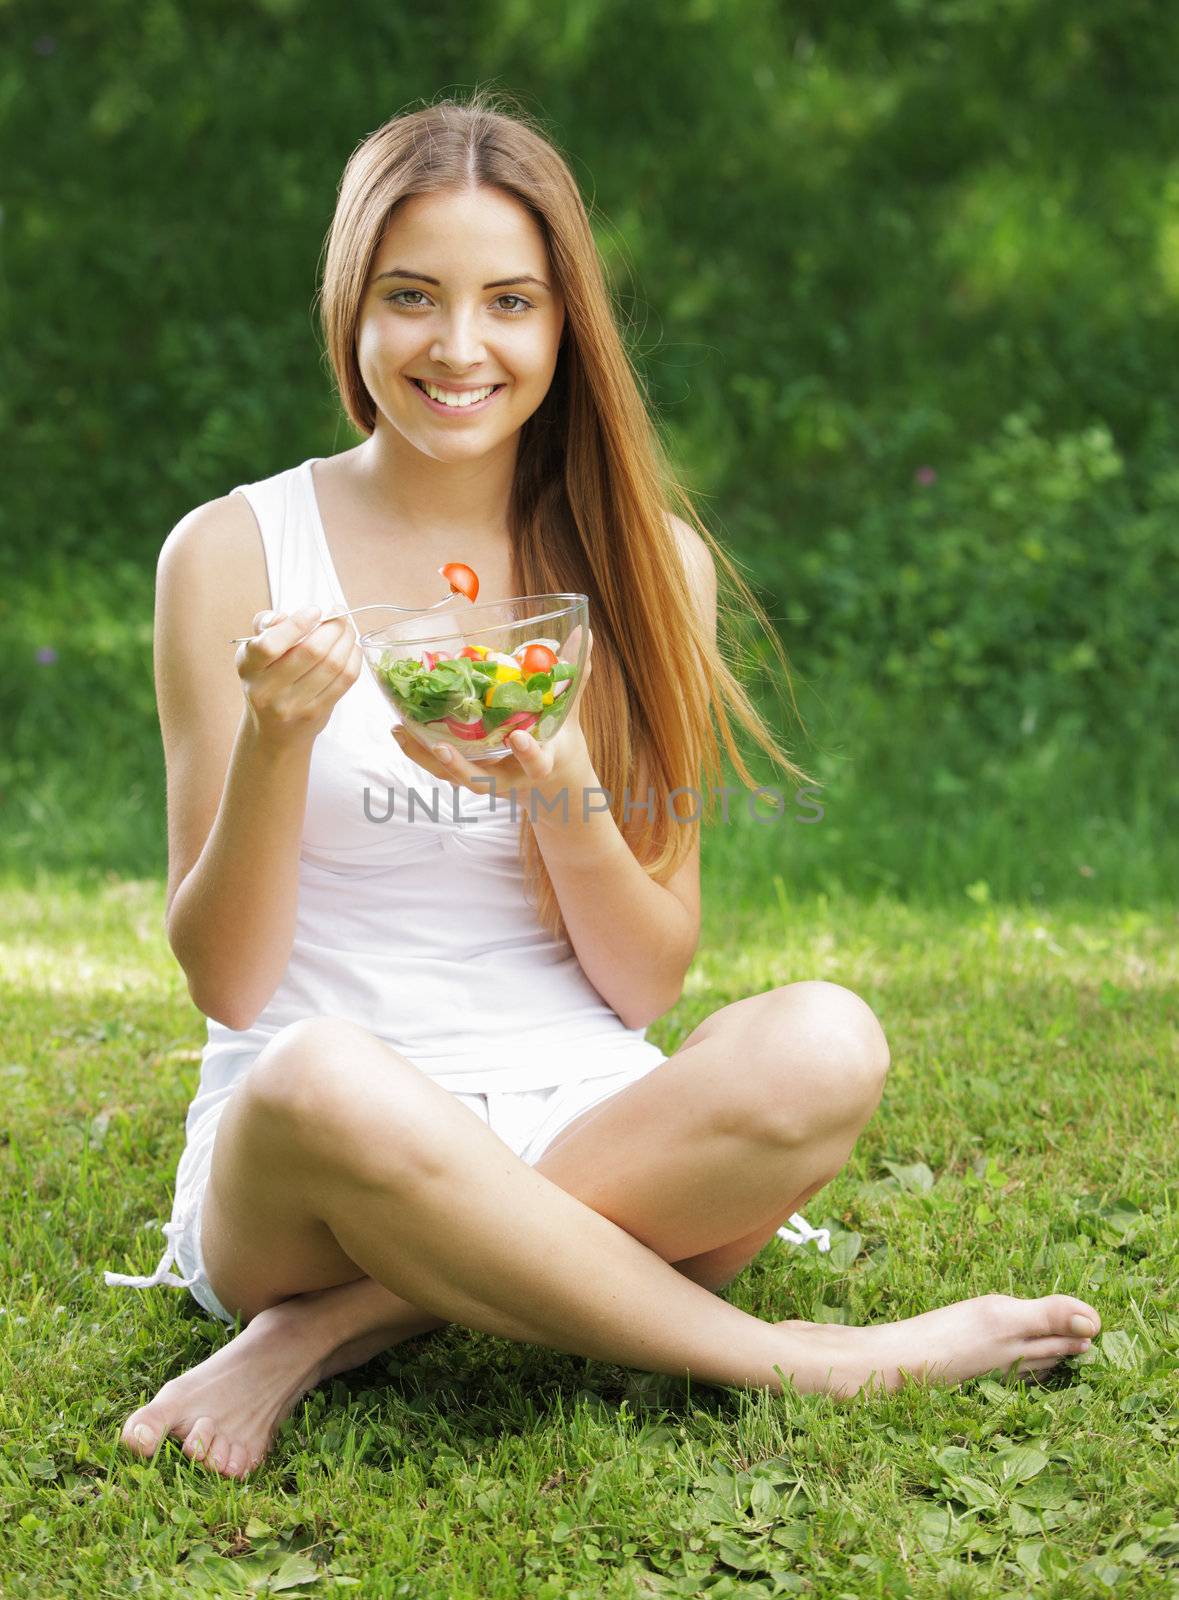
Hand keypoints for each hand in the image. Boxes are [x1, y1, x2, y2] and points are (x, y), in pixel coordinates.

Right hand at [237, 605, 362, 749]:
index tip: (315, 611)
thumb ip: (265, 626)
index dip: (297, 624)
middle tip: (339, 615)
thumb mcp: (254, 652)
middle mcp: (268, 689)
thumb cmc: (266, 679)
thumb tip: (284, 615)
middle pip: (312, 651)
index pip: (271, 645)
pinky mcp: (317, 713)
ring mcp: (294, 705)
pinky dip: (354, 658)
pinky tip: (351, 648)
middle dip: (333, 627)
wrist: (274, 730)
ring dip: (347, 640)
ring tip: (347, 629)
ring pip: (333, 664)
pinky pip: (345, 679)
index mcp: (249, 667)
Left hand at [392, 626, 593, 810]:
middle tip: (442, 747)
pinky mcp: (467, 775)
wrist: (551, 780)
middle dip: (462, 767)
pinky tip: (399, 731)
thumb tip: (584, 634)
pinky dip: (418, 751)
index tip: (519, 737)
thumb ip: (572, 677)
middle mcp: (509, 777)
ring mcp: (486, 778)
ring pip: (453, 776)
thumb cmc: (558, 740)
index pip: (537, 762)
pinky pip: (439, 768)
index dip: (528, 753)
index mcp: (540, 763)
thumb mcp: (568, 713)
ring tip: (401, 732)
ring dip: (427, 758)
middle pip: (482, 781)